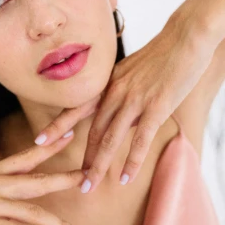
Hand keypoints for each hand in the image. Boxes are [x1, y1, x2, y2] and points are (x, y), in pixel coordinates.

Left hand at [33, 15, 215, 191]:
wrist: (186, 37)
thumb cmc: (164, 54)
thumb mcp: (134, 73)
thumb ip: (125, 98)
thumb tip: (122, 123)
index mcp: (109, 83)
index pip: (76, 108)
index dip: (57, 126)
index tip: (39, 142)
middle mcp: (116, 92)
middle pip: (92, 131)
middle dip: (83, 160)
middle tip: (75, 183)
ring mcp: (135, 100)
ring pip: (110, 140)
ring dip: (99, 167)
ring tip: (90, 187)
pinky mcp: (156, 107)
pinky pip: (139, 140)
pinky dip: (131, 162)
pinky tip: (125, 179)